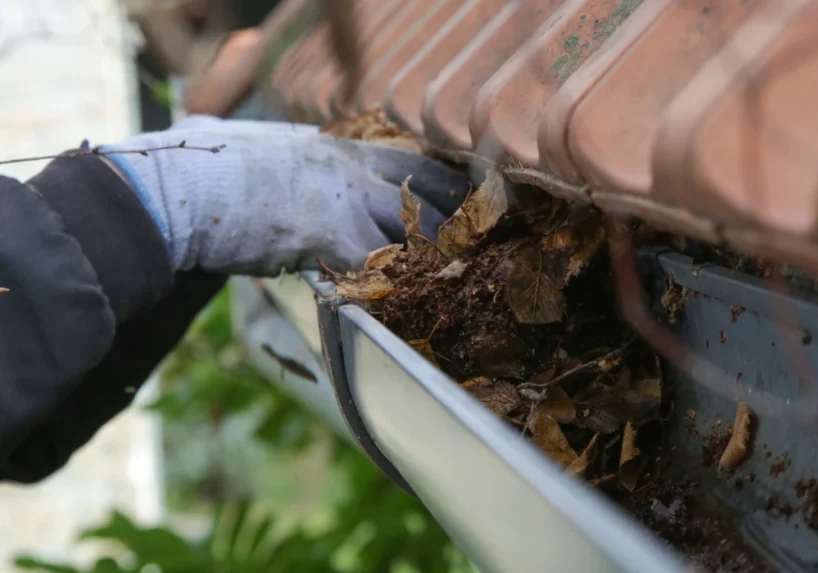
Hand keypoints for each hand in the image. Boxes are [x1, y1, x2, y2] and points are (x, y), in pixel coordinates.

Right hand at [100, 115, 467, 275]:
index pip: (408, 159)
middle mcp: (351, 168)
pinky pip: (378, 269)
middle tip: (471, 245)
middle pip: (425, 191)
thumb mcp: (238, 138)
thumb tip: (211, 127)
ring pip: (413, 231)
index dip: (438, 182)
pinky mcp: (332, 237)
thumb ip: (251, 142)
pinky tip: (397, 305)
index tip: (459, 199)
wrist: (179, 188)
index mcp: (334, 147)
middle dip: (451, 220)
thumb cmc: (200, 164)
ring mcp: (346, 200)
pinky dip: (389, 288)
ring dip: (428, 260)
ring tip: (447, 284)